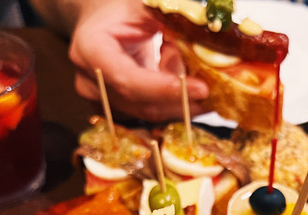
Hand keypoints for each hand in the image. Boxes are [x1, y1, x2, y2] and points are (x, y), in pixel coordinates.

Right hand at [68, 0, 208, 120]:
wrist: (101, 20)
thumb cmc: (121, 9)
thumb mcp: (145, 6)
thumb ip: (173, 24)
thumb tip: (211, 41)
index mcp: (91, 50)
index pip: (129, 81)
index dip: (167, 89)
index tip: (202, 89)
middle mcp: (91, 81)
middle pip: (143, 104)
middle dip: (183, 98)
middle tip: (216, 87)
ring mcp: (103, 98)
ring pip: (153, 111)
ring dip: (182, 97)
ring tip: (196, 71)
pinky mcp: (117, 107)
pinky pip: (154, 110)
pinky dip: (176, 99)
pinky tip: (187, 82)